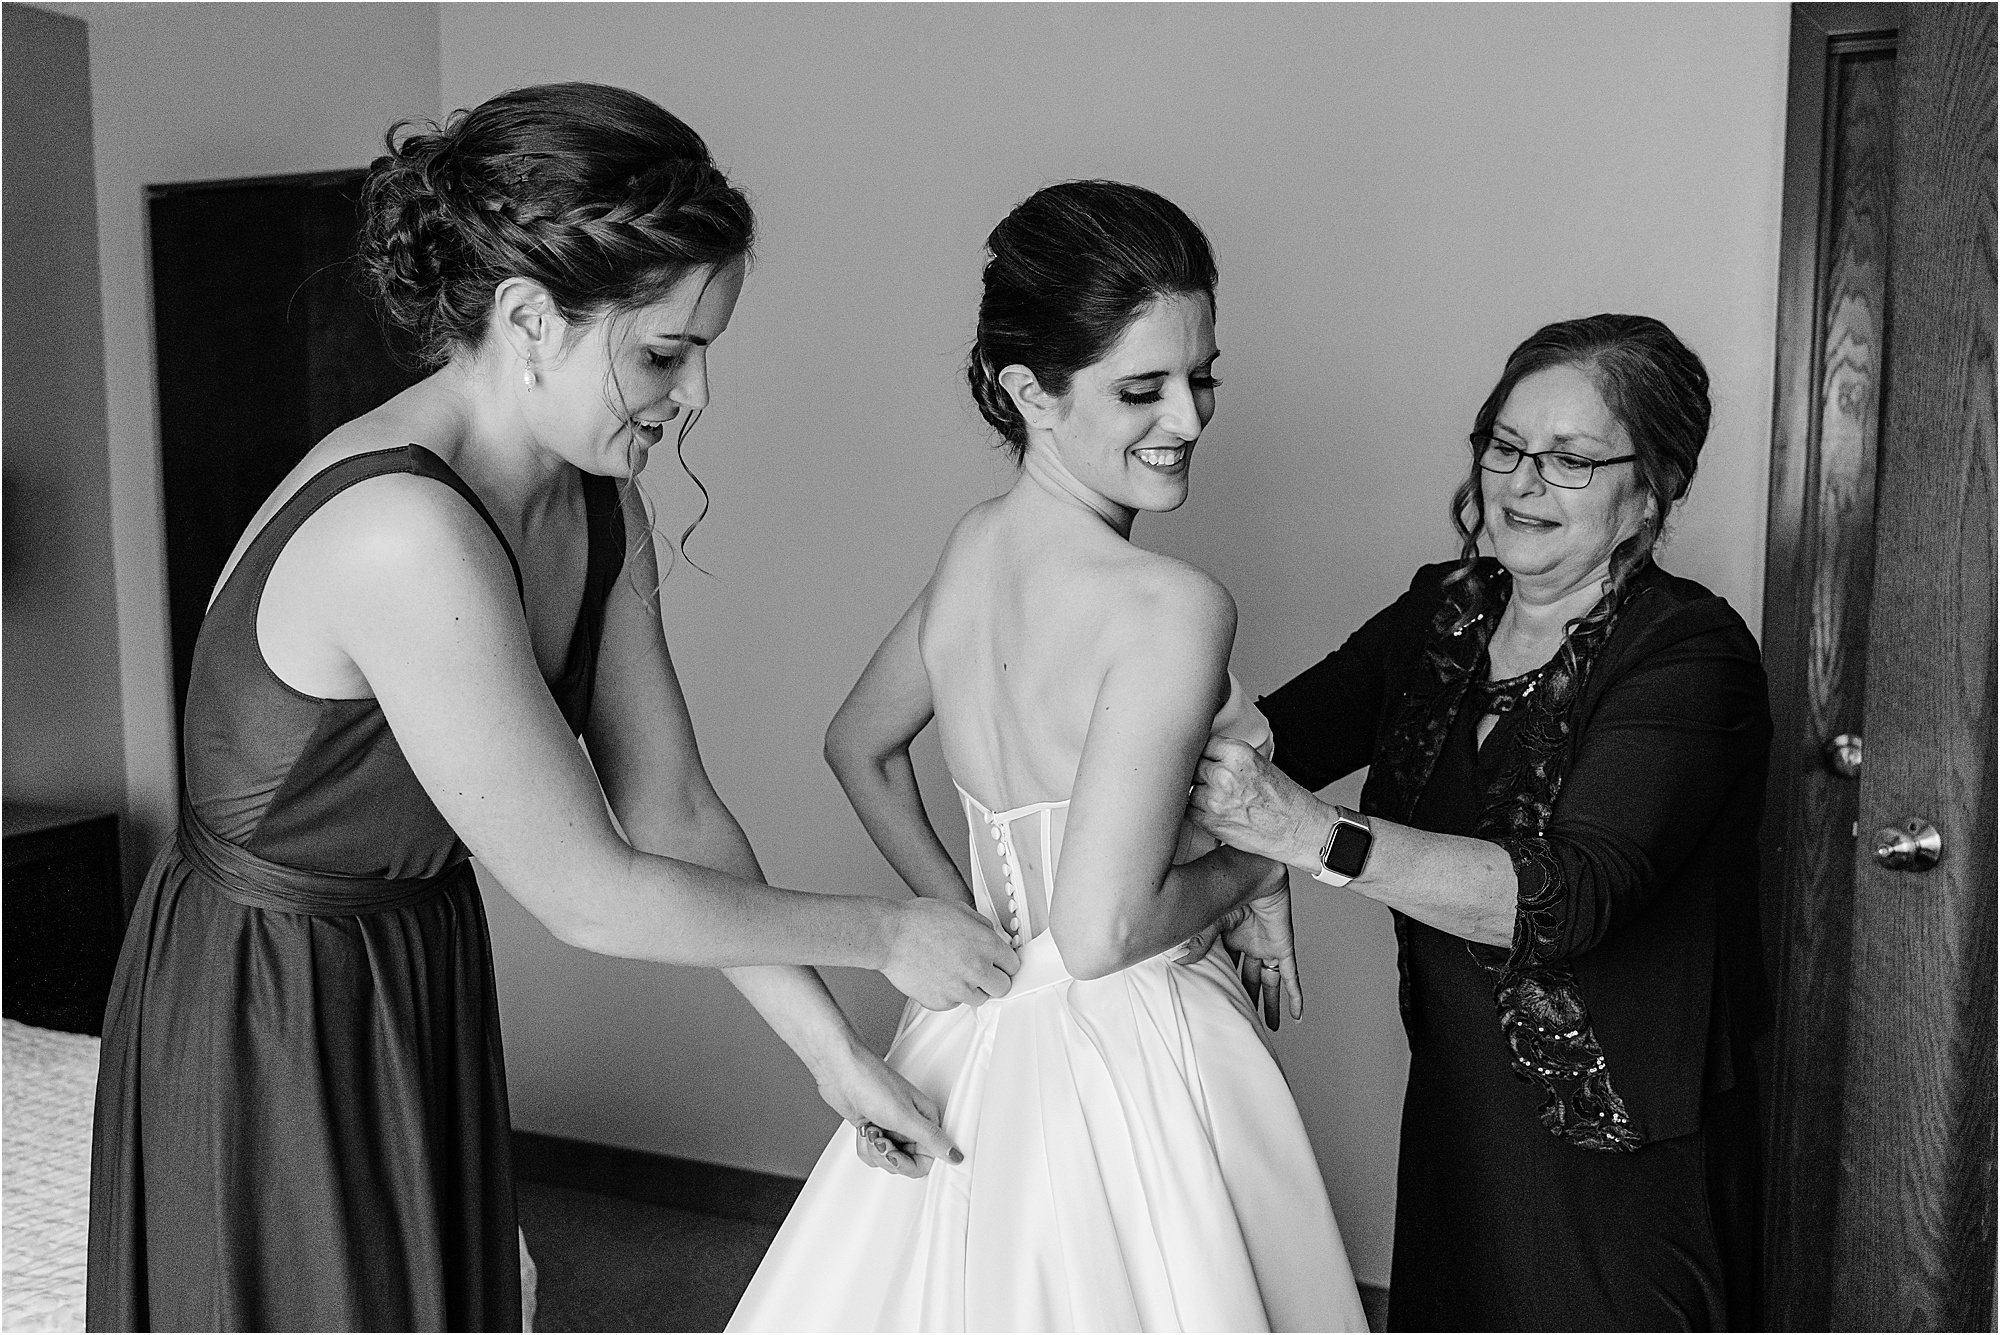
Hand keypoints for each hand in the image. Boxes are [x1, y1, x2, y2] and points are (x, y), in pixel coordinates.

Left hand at [815, 1047, 960, 1178]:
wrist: (839, 1070)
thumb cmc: (871, 1082)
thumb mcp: (905, 1116)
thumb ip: (931, 1139)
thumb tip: (955, 1154)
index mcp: (925, 1119)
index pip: (927, 1159)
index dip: (908, 1163)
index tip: (894, 1154)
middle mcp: (910, 1124)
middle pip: (905, 1162)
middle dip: (887, 1155)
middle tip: (880, 1139)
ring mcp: (891, 1126)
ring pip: (886, 1159)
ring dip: (874, 1149)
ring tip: (871, 1129)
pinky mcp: (874, 1127)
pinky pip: (871, 1153)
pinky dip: (864, 1145)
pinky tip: (863, 1128)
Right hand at [882, 897, 1017, 1009]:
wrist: (890, 936)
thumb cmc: (919, 921)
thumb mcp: (960, 910)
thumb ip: (983, 927)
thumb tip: (993, 938)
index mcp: (986, 945)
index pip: (1014, 965)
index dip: (1005, 963)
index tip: (1000, 964)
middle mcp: (977, 969)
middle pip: (1003, 988)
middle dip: (994, 980)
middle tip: (981, 972)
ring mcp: (959, 989)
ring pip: (979, 998)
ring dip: (971, 988)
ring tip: (952, 970)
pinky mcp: (941, 1002)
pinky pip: (954, 1003)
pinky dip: (949, 994)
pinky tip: (937, 976)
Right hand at [1179, 877, 1303, 1029]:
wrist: (1253, 871)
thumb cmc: (1229, 887)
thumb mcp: (1209, 921)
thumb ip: (1198, 942)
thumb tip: (1180, 962)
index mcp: (1228, 938)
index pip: (1225, 967)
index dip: (1222, 984)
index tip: (1216, 1001)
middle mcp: (1248, 944)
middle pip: (1248, 979)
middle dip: (1248, 999)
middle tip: (1245, 1019)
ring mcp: (1266, 946)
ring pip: (1269, 982)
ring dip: (1270, 1003)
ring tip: (1269, 1025)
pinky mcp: (1282, 947)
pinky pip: (1290, 975)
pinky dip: (1294, 994)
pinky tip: (1297, 1013)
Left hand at [1189, 737, 1325, 867]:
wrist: (1299, 829)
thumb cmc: (1285, 799)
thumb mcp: (1259, 762)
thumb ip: (1230, 756)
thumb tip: (1204, 755)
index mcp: (1238, 754)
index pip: (1202, 742)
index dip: (1203, 752)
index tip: (1204, 758)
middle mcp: (1224, 774)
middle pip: (1191, 765)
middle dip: (1198, 772)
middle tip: (1209, 780)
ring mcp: (1214, 800)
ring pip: (1188, 788)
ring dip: (1196, 792)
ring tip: (1215, 798)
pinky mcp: (1210, 822)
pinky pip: (1188, 811)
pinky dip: (1195, 811)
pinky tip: (1212, 811)